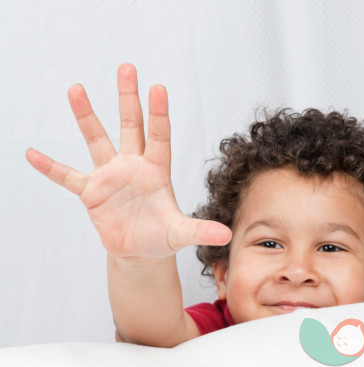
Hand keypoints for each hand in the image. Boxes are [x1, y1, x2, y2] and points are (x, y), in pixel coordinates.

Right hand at [26, 63, 231, 258]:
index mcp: (157, 170)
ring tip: (76, 89)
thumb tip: (227, 235)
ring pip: (97, 140)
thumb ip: (200, 230)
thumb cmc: (162, 236)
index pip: (160, 136)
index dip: (159, 113)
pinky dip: (51, 167)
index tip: (158, 87)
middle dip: (128, 98)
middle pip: (131, 126)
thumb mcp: (181, 233)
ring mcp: (110, 176)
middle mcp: (134, 165)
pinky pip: (67, 176)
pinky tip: (32, 153)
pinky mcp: (92, 192)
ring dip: (86, 116)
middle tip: (127, 67)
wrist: (140, 250)